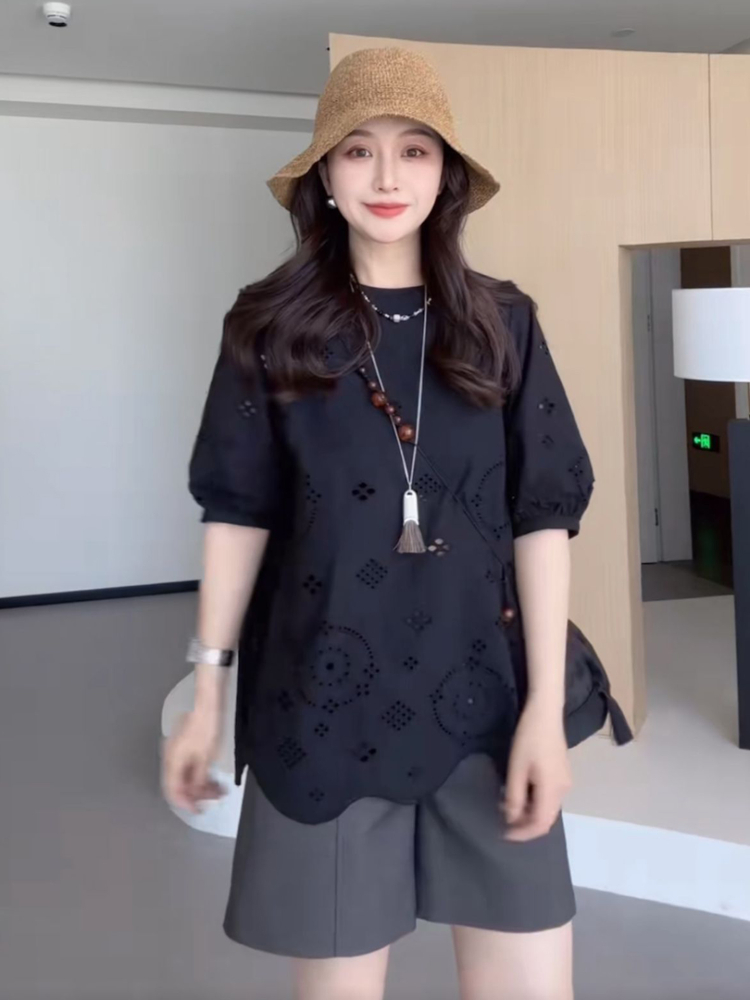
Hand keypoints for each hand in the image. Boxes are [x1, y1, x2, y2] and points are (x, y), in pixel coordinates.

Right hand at [161, 706, 226, 813]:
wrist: (206, 702)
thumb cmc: (206, 728)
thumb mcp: (206, 756)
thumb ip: (199, 778)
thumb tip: (197, 793)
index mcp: (171, 762)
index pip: (172, 790)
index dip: (185, 803)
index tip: (199, 810)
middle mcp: (170, 758)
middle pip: (179, 783)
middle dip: (197, 793)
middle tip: (216, 798)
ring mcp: (176, 751)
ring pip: (185, 775)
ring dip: (200, 784)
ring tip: (220, 789)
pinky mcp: (185, 746)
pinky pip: (189, 766)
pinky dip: (200, 773)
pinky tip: (214, 777)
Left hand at [501, 699, 571, 841]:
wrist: (546, 714)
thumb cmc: (528, 740)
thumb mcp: (516, 768)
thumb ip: (515, 797)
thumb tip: (512, 819)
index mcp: (553, 790)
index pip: (540, 824)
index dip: (523, 833)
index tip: (504, 834)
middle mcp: (563, 790)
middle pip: (547, 819)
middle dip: (526, 826)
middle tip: (505, 823)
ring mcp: (565, 782)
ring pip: (549, 809)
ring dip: (530, 814)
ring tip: (510, 808)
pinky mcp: (563, 774)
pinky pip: (550, 797)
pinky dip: (536, 803)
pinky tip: (522, 794)